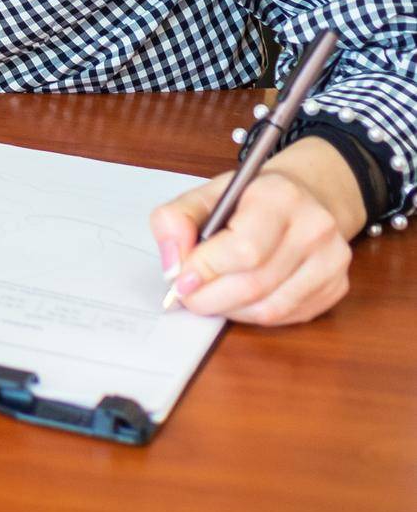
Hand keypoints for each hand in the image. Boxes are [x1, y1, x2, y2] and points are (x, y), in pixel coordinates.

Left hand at [148, 139, 363, 326]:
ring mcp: (332, 260)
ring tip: (213, 296)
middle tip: (189, 297)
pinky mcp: (337, 286)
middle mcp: (314, 226)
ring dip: (231, 310)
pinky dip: (255, 315)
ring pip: (270, 308)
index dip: (207, 270)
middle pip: (255, 284)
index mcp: (279, 195)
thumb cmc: (251, 198)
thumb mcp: (208, 194)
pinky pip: (287, 317)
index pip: (244, 248)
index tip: (181, 280)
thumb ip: (176, 220)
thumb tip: (173, 267)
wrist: (306, 195)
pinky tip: (242, 298)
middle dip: (211, 298)